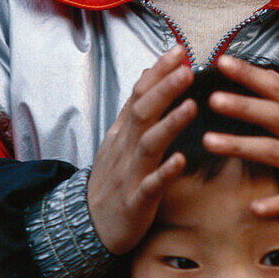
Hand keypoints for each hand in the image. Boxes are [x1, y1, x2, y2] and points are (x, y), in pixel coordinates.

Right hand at [87, 45, 195, 253]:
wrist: (87, 226)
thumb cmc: (111, 180)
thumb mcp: (118, 139)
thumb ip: (134, 108)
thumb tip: (149, 72)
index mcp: (124, 133)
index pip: (139, 95)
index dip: (157, 73)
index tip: (178, 50)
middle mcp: (126, 148)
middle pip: (143, 113)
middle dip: (164, 89)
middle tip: (187, 69)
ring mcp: (130, 174)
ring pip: (148, 145)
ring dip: (169, 124)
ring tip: (191, 106)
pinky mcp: (136, 201)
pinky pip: (151, 186)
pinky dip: (164, 172)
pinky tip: (180, 160)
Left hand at [204, 55, 278, 216]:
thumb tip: (274, 74)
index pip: (278, 88)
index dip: (251, 75)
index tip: (224, 63)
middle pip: (274, 117)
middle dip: (243, 106)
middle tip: (213, 99)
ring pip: (274, 153)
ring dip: (242, 147)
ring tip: (210, 141)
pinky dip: (277, 205)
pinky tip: (254, 208)